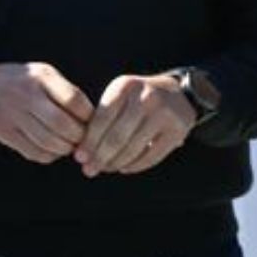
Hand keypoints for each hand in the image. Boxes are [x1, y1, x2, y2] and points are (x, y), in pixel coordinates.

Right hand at [0, 60, 92, 164]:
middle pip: (60, 124)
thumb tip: (92, 119)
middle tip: (85, 139)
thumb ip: (67, 92)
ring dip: (65, 148)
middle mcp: (27, 97)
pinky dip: (48, 155)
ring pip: (47, 141)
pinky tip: (54, 150)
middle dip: (78, 136)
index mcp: (42, 78)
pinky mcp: (4, 133)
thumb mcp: (47, 75)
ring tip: (71, 145)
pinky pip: (32, 152)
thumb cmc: (28, 81)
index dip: (88, 115)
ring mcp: (13, 116)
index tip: (94, 121)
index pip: (73, 100)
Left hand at [76, 70, 201, 177]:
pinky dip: (135, 166)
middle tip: (89, 170)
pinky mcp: (178, 129)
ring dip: (115, 163)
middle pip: (117, 136)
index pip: (102, 119)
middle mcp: (147, 96)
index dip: (88, 141)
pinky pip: (151, 156)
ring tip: (106, 168)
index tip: (79, 157)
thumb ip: (101, 121)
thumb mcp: (119, 98)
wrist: (177, 94)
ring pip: (133, 148)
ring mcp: (165, 113)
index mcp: (127, 86)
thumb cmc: (137, 101)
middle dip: (99, 157)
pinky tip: (125, 167)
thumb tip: (83, 155)